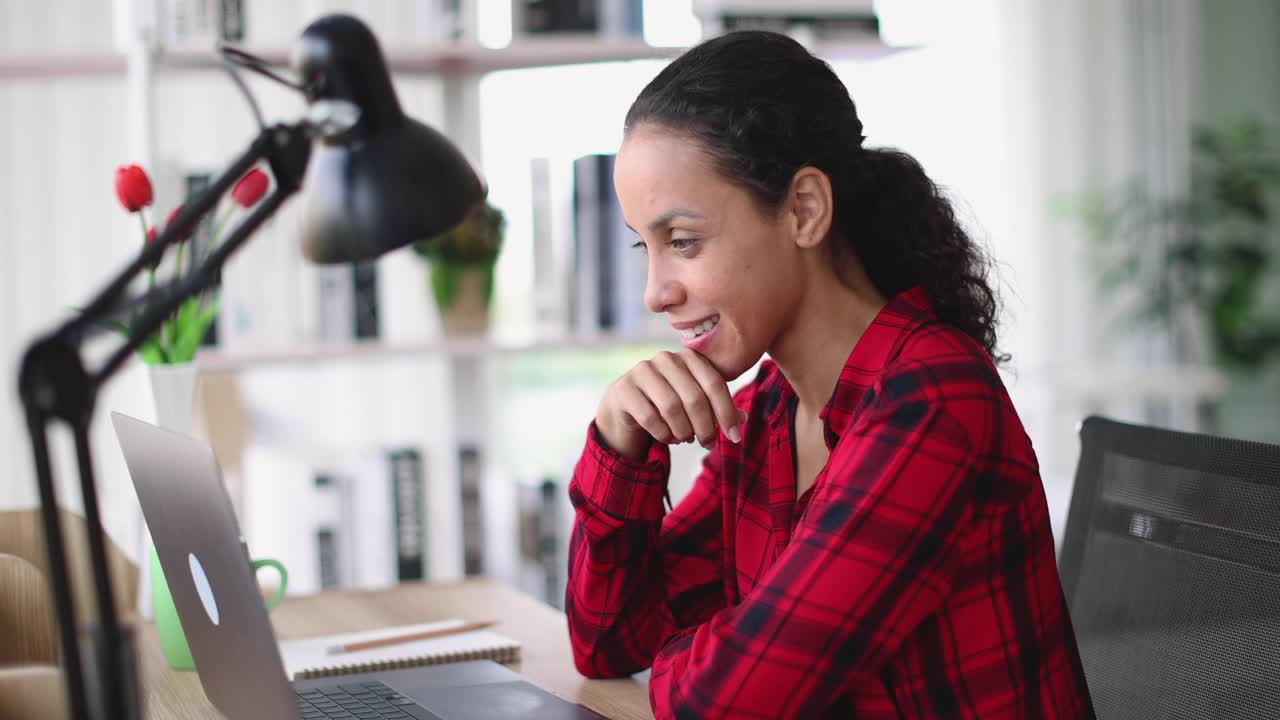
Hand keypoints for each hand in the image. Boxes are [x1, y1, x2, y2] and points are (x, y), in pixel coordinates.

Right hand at [596, 349, 747, 461]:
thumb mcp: (696, 403)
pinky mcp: (623, 389)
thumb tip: (742, 420)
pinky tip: (668, 438)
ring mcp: (641, 371)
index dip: (727, 412)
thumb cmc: (669, 403)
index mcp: (688, 356)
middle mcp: (665, 358)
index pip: (714, 383)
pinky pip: (649, 417)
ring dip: (683, 431)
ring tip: (686, 438)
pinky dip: (663, 434)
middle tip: (708, 444)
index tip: (734, 437)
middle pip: (694, 397)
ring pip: (672, 408)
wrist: (626, 406)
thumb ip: (719, 408)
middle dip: (706, 427)